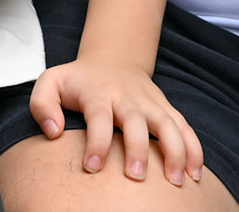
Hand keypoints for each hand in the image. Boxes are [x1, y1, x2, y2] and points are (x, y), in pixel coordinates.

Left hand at [29, 56, 202, 186]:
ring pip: (168, 123)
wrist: (112, 58)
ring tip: (177, 180)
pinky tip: (196, 174)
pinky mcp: (165, 107)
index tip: (92, 167)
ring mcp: (150, 102)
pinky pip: (184, 126)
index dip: (96, 142)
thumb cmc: (78, 80)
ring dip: (176, 150)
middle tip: (136, 176)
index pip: (99, 117)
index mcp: (98, 94)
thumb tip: (52, 133)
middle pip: (137, 120)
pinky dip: (194, 148)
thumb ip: (42, 104)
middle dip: (138, 148)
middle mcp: (127, 97)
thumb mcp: (50, 82)